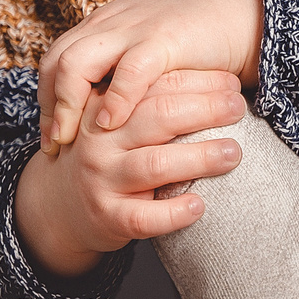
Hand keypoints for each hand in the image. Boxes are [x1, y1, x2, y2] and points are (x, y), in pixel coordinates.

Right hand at [14, 68, 248, 274]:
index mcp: (105, 106)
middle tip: (238, 108)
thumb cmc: (109, 156)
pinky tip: (199, 206)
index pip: (155, 85)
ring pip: (155, 164)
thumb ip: (153, 101)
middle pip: (158, 117)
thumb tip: (223, 83)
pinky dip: (174, 213)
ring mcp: (101, 179)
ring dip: (200, 157)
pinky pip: (144, 217)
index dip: (198, 81)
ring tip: (233, 153)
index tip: (231, 82)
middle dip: (205, 109)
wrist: (60, 206)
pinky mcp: (107, 217)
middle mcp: (100, 139)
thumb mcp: (119, 121)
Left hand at [38, 0, 264, 153]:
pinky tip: (110, 125)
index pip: (57, 57)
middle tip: (54, 143)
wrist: (249, 10)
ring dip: (69, 104)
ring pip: (77, 63)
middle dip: (50, 106)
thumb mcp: (155, 46)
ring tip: (72, 138)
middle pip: (56, 61)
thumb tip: (112, 105)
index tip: (52, 133)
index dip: (48, 96)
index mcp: (109, 22)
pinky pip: (128, 72)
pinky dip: (115, 100)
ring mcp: (136, 28)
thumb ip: (130, 65)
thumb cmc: (206, 36)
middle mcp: (114, 22)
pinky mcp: (165, 40)